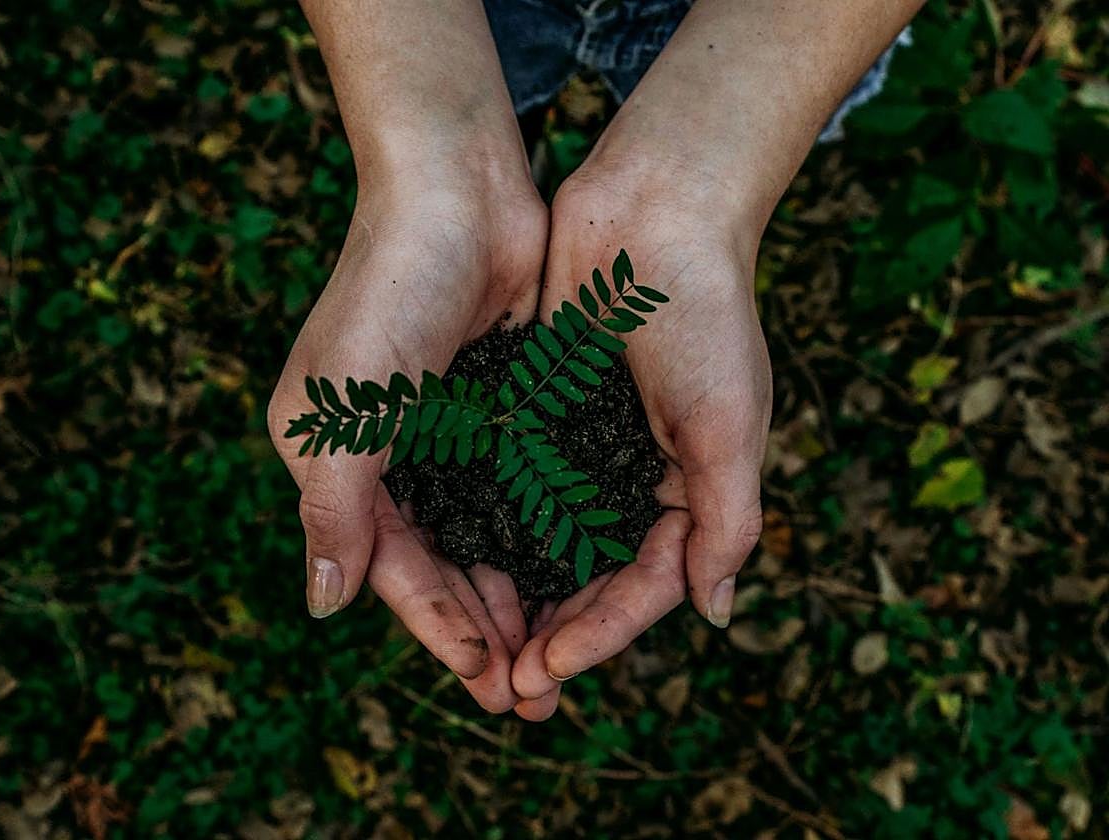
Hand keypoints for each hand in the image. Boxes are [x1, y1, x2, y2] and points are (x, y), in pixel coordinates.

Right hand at [268, 166, 547, 712]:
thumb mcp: (345, 408)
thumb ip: (334, 509)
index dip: (438, 629)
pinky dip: (541, 534)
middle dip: (484, 629)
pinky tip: (574, 574)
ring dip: (517, 593)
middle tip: (533, 694)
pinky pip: (520, 489)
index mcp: (338, 460)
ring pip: (484, 536)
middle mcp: (390, 455)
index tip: (488, 682)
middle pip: (441, 564)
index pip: (391, 568)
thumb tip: (323, 606)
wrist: (458, 190)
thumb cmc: (389, 291)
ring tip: (558, 653)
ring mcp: (447, 432)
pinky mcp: (498, 407)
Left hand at [510, 164, 771, 718]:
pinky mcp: (538, 410)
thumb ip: (727, 521)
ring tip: (474, 646)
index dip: (599, 635)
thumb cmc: (705, 314)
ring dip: (513, 594)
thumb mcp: (730, 424)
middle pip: (588, 578)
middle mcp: (632, 477)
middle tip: (504, 688)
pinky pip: (509, 481)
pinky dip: (486, 524)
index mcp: (687, 490)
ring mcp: (581, 446)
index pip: (643, 586)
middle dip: (551, 633)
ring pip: (542, 541)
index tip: (547, 670)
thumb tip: (715, 614)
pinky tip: (452, 560)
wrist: (655, 210)